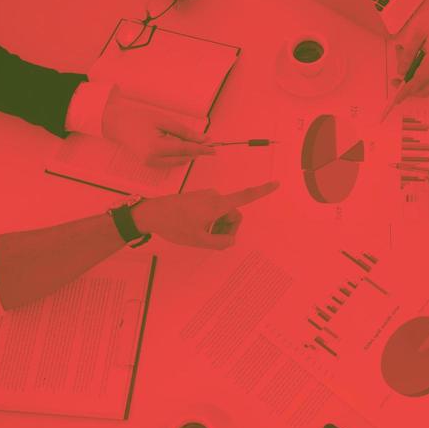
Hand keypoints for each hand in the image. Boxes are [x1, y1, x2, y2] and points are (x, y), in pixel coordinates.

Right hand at [102, 89, 213, 164]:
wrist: (118, 123)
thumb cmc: (139, 118)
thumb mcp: (164, 121)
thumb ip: (184, 132)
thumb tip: (202, 139)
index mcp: (156, 148)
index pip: (185, 150)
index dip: (201, 149)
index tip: (214, 149)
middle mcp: (153, 160)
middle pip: (183, 157)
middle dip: (197, 151)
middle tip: (208, 143)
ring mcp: (150, 164)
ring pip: (178, 162)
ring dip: (188, 154)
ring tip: (195, 143)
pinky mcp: (149, 164)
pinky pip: (169, 162)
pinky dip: (178, 156)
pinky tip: (181, 146)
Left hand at [131, 181, 279, 249]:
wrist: (152, 214)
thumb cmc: (175, 226)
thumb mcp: (199, 241)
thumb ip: (220, 243)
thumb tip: (231, 241)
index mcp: (217, 205)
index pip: (245, 197)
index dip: (262, 191)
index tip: (276, 184)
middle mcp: (214, 197)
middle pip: (233, 214)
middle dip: (227, 229)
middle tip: (213, 242)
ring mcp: (206, 196)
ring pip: (222, 214)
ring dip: (217, 227)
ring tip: (201, 236)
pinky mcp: (198, 198)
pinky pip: (212, 211)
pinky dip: (210, 222)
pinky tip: (196, 230)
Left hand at [389, 5, 428, 103]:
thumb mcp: (417, 32)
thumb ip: (408, 54)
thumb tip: (401, 72)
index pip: (420, 80)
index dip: (407, 91)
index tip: (397, 98)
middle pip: (424, 88)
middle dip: (408, 88)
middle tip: (395, 79)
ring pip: (425, 82)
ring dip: (410, 76)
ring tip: (401, 53)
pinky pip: (426, 74)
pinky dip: (415, 70)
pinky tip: (408, 54)